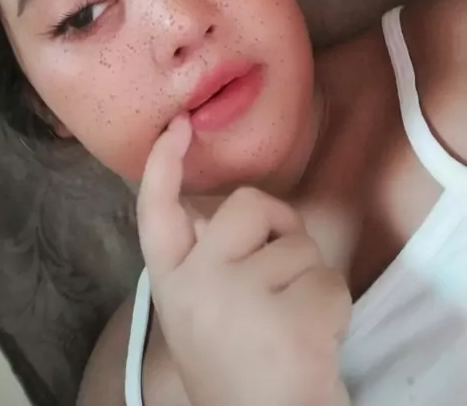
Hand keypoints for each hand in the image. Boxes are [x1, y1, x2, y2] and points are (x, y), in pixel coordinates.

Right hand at [137, 116, 350, 405]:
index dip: (162, 166)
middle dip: (280, 226)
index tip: (177, 126)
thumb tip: (240, 207)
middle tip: (283, 280)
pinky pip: (330, 282)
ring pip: (300, 247)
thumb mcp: (203, 309)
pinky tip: (313, 345)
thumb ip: (209, 259)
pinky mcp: (289, 323)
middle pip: (251, 205)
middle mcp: (196, 286)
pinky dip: (334, 309)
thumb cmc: (241, 364)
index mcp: (173, 284)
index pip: (156, 214)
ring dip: (310, 282)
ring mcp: (240, 301)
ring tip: (292, 329)